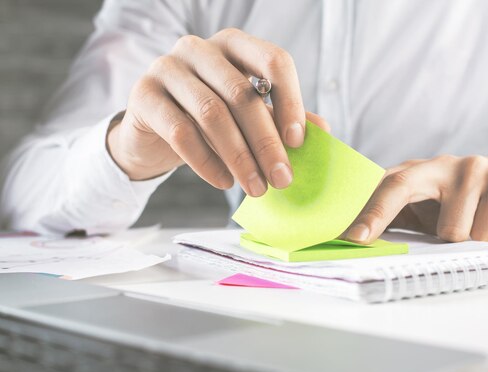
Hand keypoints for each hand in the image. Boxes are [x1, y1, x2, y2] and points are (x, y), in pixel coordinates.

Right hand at [106, 29, 327, 195]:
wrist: (153, 132)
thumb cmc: (207, 121)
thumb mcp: (248, 117)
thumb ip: (281, 118)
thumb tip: (323, 132)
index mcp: (234, 45)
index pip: (273, 61)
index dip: (290, 101)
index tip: (298, 143)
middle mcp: (200, 48)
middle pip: (242, 93)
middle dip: (266, 143)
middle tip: (282, 179)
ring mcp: (168, 68)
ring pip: (212, 114)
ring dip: (240, 157)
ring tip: (256, 188)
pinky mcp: (143, 95)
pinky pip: (181, 132)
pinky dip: (207, 163)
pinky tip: (224, 182)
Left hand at [345, 155, 487, 242]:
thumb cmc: (461, 204)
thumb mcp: (426, 207)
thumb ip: (396, 218)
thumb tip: (360, 243)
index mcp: (416, 171)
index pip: (382, 187)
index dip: (363, 210)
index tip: (348, 237)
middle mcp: (440, 164)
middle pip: (400, 187)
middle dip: (378, 215)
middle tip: (361, 240)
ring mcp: (472, 168)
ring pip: (451, 229)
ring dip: (459, 241)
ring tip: (470, 226)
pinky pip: (485, 230)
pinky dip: (486, 237)